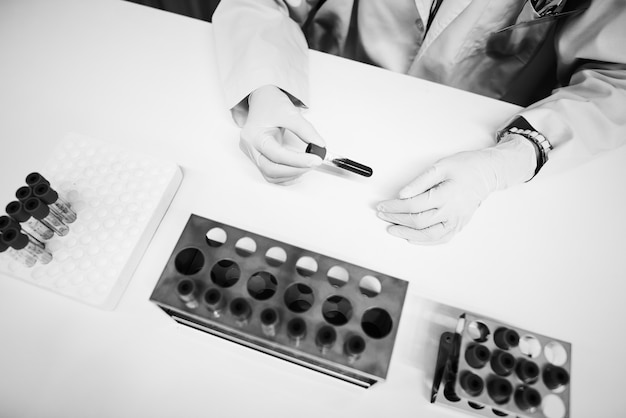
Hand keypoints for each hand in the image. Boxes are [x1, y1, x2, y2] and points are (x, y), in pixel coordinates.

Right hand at [239, 85, 324, 183]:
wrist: (263, 100)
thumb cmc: (271, 104)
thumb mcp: (290, 112)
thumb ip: (305, 130)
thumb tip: (319, 145)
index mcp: (254, 136)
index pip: (276, 154)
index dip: (298, 160)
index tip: (315, 159)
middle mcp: (250, 147)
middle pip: (270, 169)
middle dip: (294, 170)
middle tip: (313, 164)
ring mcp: (253, 154)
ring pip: (270, 175)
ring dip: (290, 174)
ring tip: (307, 165)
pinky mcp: (259, 157)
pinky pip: (271, 173)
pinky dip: (286, 174)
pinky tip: (298, 169)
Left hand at [376, 136, 536, 243]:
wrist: (487, 173)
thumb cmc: (466, 167)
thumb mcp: (441, 166)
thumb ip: (420, 181)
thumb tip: (403, 194)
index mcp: (447, 195)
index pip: (414, 205)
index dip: (395, 207)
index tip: (383, 205)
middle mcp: (452, 212)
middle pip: (418, 221)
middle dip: (397, 219)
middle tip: (383, 214)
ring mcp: (456, 221)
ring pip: (428, 235)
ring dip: (407, 233)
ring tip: (392, 228)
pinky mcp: (458, 226)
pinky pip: (440, 239)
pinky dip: (423, 241)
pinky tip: (411, 238)